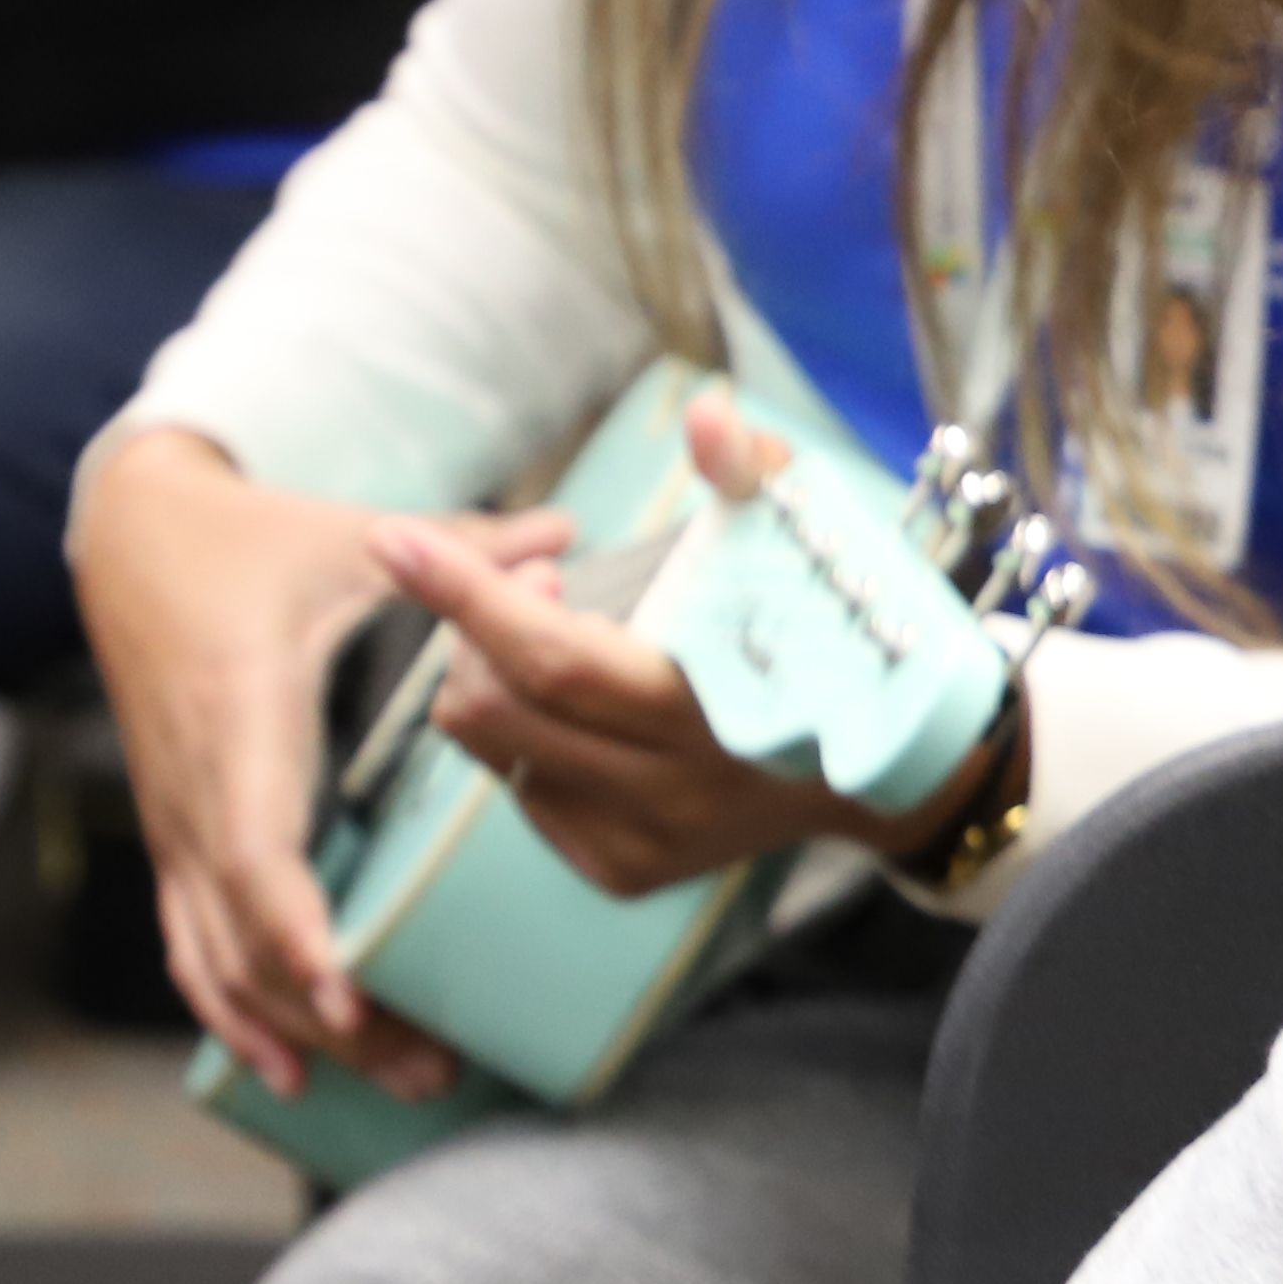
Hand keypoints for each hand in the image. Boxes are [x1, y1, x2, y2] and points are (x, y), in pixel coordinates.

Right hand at [78, 427, 521, 1096]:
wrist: (134, 539)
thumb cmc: (256, 543)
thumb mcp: (348, 541)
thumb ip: (462, 551)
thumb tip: (567, 537)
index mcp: (240, 717)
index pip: (253, 846)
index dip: (295, 927)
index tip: (347, 991)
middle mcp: (195, 786)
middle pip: (246, 934)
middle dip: (332, 1014)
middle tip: (433, 1067)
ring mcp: (173, 821)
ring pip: (218, 958)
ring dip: (300, 1031)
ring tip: (401, 1079)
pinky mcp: (171, 838)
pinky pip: (193, 945)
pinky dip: (237, 1015)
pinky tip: (292, 1070)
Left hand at [374, 392, 990, 898]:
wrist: (887, 773)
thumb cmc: (837, 634)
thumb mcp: (809, 539)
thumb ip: (750, 474)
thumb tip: (703, 414)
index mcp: (710, 710)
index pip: (554, 656)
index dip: (467, 596)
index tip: (395, 538)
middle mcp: (669, 790)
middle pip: (495, 705)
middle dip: (478, 629)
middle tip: (533, 584)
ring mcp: (640, 840)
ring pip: (491, 749)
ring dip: (494, 678)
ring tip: (554, 636)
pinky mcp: (622, 869)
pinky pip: (517, 790)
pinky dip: (525, 733)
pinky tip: (582, 709)